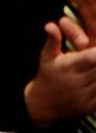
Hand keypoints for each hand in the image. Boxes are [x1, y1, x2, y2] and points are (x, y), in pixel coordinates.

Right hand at [24, 3, 95, 127]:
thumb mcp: (47, 57)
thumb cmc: (48, 75)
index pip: (92, 57)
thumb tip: (50, 25)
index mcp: (68, 67)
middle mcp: (76, 82)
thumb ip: (54, 40)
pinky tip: (95, 81)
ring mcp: (83, 96)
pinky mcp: (89, 106)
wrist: (41, 105)